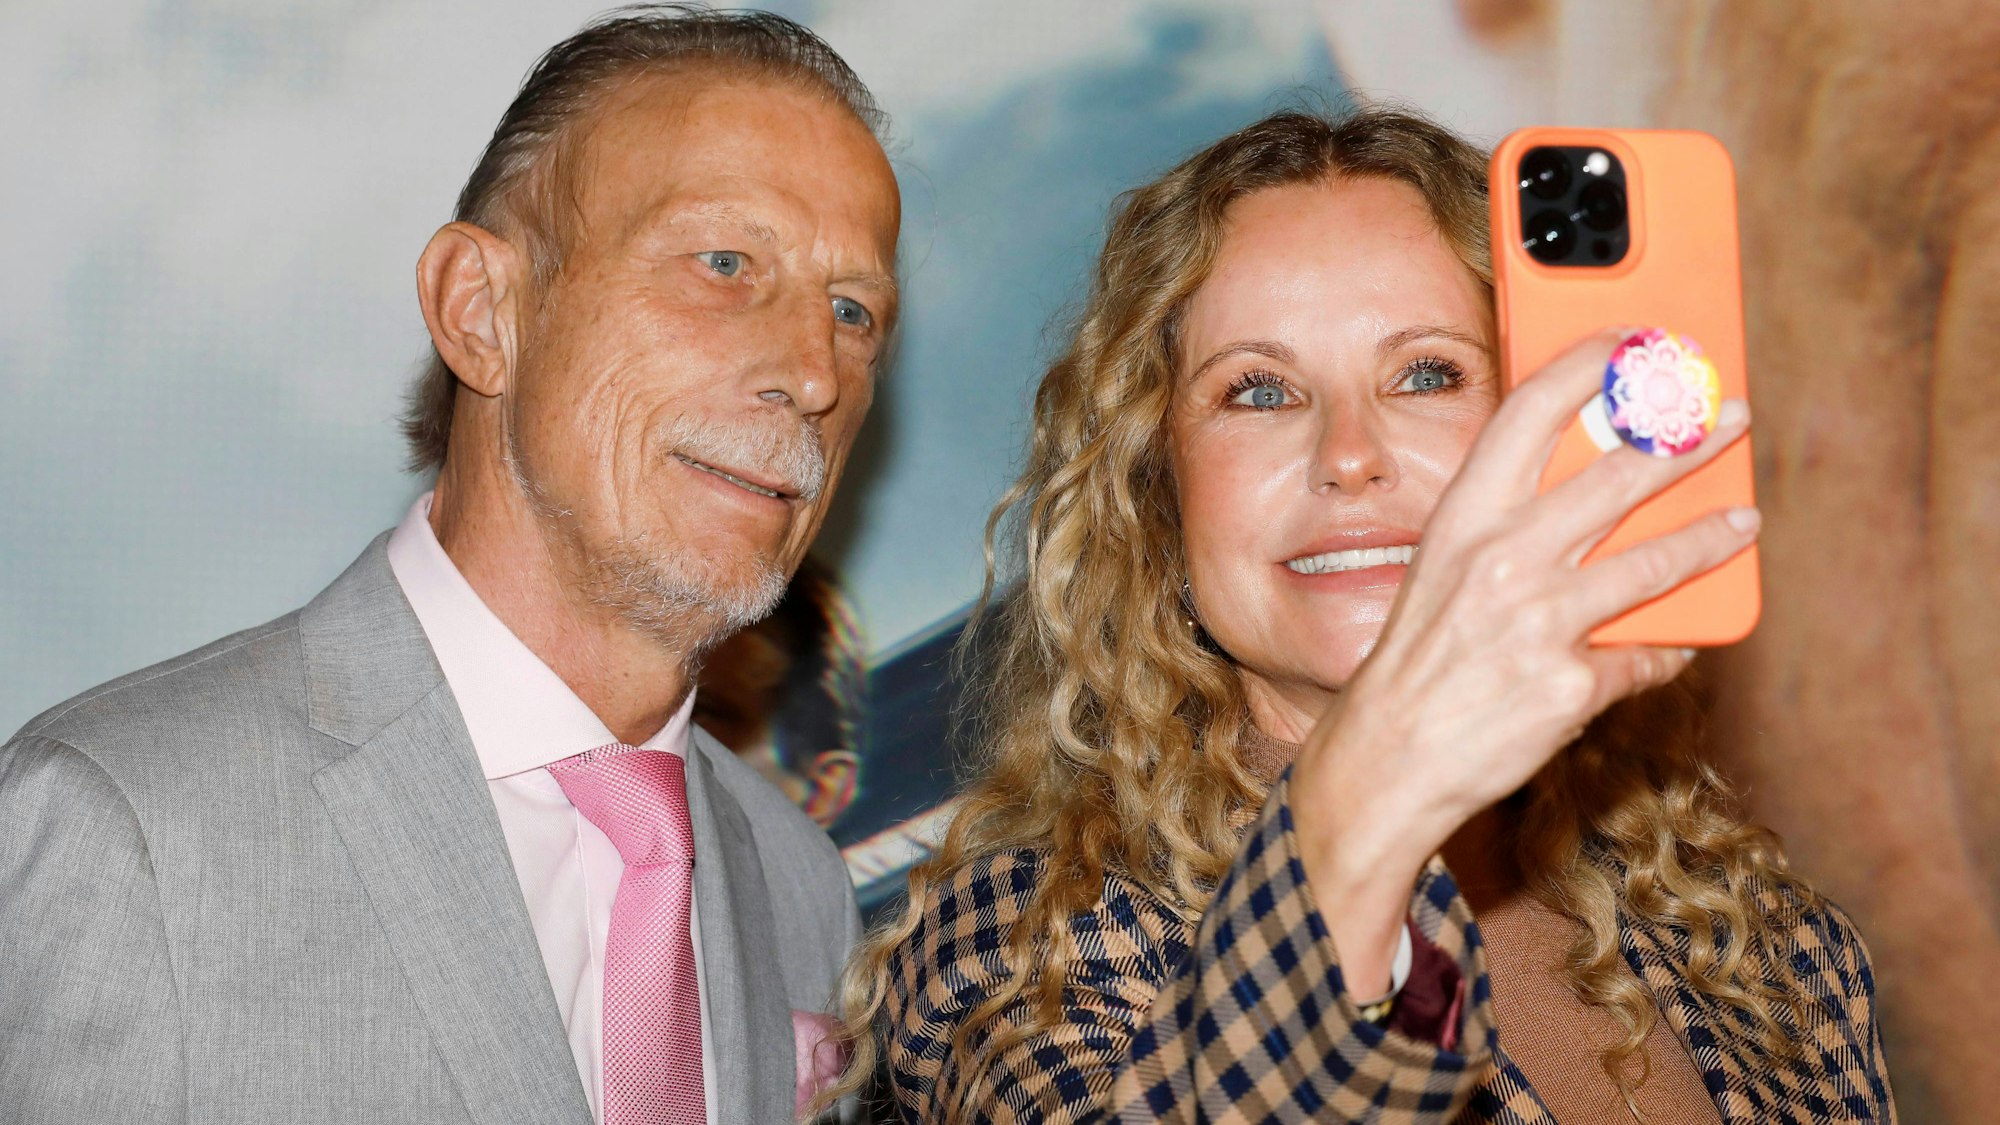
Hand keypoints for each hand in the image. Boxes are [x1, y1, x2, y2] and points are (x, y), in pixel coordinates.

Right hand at [1289, 328, 1758, 995]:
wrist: (1385, 759)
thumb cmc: (1417, 660)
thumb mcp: (1443, 572)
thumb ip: (1507, 527)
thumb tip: (1595, 492)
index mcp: (1461, 520)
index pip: (1530, 412)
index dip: (1588, 365)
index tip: (1635, 343)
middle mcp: (1501, 560)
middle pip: (1619, 475)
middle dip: (1689, 438)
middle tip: (1729, 416)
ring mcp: (1539, 624)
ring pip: (1656, 563)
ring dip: (1714, 535)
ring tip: (1743, 521)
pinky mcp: (1571, 686)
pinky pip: (1643, 657)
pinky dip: (1663, 652)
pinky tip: (1677, 644)